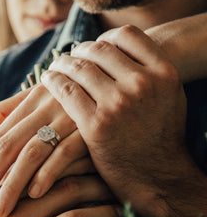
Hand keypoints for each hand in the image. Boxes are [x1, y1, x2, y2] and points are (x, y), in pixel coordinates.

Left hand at [0, 81, 95, 216]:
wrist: (122, 86)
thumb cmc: (81, 99)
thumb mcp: (50, 97)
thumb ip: (20, 105)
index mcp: (32, 100)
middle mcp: (45, 106)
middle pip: (6, 145)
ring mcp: (68, 116)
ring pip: (30, 152)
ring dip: (12, 185)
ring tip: (0, 212)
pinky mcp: (90, 129)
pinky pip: (64, 152)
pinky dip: (48, 173)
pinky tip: (35, 195)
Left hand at [41, 25, 201, 216]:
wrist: (159, 179)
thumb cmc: (162, 137)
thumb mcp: (169, 97)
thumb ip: (150, 71)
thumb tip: (121, 48)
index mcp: (164, 72)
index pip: (127, 36)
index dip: (106, 38)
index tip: (96, 46)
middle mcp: (142, 84)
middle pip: (99, 50)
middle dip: (80, 50)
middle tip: (70, 57)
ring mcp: (118, 104)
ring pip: (79, 67)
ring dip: (62, 63)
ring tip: (55, 67)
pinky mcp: (96, 125)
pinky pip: (66, 91)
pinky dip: (52, 81)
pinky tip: (47, 80)